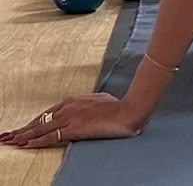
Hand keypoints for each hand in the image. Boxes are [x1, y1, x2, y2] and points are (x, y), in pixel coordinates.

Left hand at [2, 93, 142, 147]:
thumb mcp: (98, 102)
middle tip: (6, 136)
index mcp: (73, 100)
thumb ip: (86, 106)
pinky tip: (27, 145)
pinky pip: (51, 136)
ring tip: (10, 141)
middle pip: (39, 121)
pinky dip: (37, 141)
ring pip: (41, 129)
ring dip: (24, 136)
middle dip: (21, 130)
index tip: (21, 130)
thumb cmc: (117, 107)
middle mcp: (68, 107)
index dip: (32, 123)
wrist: (128, 110)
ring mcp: (70, 117)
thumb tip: (83, 111)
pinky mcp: (75, 128)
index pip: (46, 114)